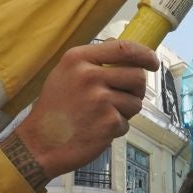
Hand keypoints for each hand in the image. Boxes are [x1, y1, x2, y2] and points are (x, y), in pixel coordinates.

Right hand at [14, 40, 157, 176]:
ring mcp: (100, 99)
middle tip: (124, 97)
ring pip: (136, 102)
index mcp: (78, 59)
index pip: (124, 48)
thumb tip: (126, 53)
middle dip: (136, 89)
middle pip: (137, 76)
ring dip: (125, 111)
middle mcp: (89, 76)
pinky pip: (126, 123)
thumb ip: (92, 62)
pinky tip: (96, 130)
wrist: (39, 144)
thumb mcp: (64, 74)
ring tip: (102, 116)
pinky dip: (115, 129)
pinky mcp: (108, 122)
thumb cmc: (54, 109)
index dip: (145, 54)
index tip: (153, 62)